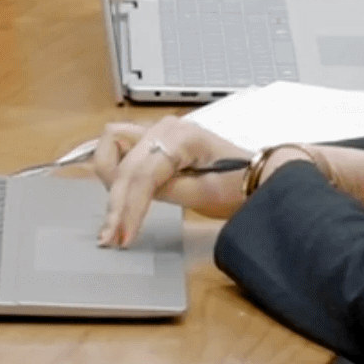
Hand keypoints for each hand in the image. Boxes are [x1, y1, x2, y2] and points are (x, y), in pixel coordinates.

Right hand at [90, 119, 253, 246]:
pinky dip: (116, 167)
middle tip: (111, 237)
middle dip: (116, 202)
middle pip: (123, 164)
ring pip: (113, 144)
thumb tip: (130, 201)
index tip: (122, 237)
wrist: (252, 177)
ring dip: (110, 179)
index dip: (129, 208)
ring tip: (118, 214)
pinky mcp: (154, 139)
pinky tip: (120, 194)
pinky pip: (121, 145)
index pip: (142, 174)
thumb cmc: (235, 185)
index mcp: (181, 137)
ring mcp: (158, 129)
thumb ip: (162, 190)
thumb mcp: (201, 194)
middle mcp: (165, 127)